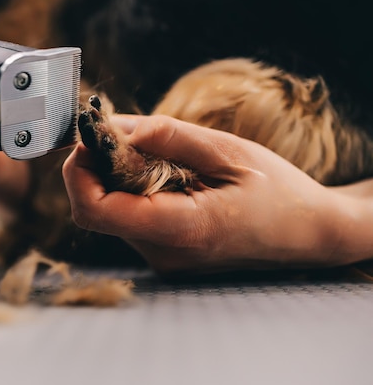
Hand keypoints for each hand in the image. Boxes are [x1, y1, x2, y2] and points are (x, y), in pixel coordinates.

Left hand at [63, 114, 361, 273]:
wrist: (307, 235)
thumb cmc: (278, 193)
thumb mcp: (231, 152)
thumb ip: (172, 138)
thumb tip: (119, 126)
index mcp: (181, 229)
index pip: (96, 210)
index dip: (78, 171)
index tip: (89, 136)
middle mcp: (162, 252)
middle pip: (95, 210)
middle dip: (92, 167)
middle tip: (112, 131)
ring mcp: (161, 257)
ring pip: (109, 213)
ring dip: (112, 176)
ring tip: (146, 150)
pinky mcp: (163, 252)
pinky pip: (128, 217)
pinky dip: (129, 188)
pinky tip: (157, 171)